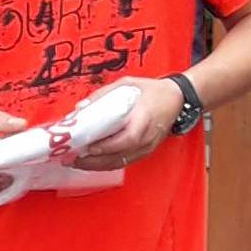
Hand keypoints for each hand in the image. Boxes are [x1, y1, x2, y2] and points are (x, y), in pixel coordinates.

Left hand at [70, 76, 184, 171]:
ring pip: (120, 163)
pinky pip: (124, 162)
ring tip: (78, 163)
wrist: (177, 99)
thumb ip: (104, 95)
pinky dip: (107, 164)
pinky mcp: (145, 152)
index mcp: (144, 118)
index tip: (90, 148)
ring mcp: (147, 147)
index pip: (127, 139)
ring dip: (98, 166)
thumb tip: (81, 108)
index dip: (108, 146)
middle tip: (74, 159)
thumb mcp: (128, 84)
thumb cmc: (152, 91)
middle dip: (95, 161)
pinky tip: (93, 163)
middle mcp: (146, 137)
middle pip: (120, 156)